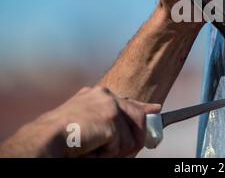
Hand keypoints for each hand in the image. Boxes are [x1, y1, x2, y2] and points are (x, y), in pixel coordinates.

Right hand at [0, 86, 160, 157]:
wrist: (44, 139)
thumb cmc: (60, 137)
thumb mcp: (87, 124)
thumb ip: (109, 122)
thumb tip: (136, 128)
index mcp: (97, 95)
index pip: (127, 102)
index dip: (143, 109)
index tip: (155, 109)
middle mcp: (105, 95)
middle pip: (137, 117)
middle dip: (136, 138)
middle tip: (124, 152)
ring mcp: (110, 105)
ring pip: (131, 136)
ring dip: (117, 150)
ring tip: (94, 150)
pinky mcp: (112, 117)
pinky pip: (122, 145)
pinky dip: (108, 154)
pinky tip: (91, 149)